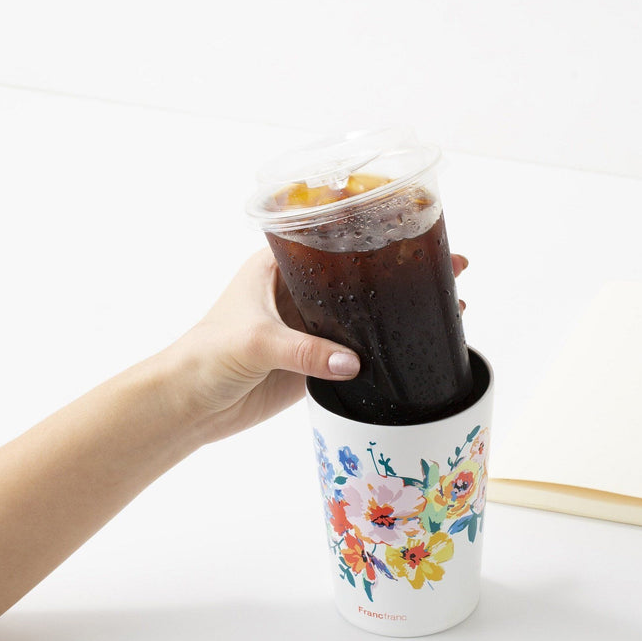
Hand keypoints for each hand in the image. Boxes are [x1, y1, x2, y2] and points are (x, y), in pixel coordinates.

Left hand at [167, 247, 468, 442]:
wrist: (189, 405)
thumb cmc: (205, 355)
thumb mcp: (254, 341)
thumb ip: (303, 349)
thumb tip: (353, 363)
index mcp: (279, 268)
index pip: (336, 243)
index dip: (376, 238)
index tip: (417, 235)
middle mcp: (299, 293)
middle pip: (359, 277)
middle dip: (400, 273)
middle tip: (452, 268)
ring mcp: (309, 327)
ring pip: (363, 314)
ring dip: (398, 311)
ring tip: (449, 304)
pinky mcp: (314, 362)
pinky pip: (356, 351)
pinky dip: (383, 348)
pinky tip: (413, 343)